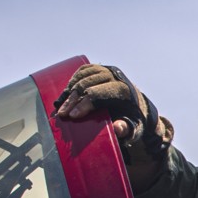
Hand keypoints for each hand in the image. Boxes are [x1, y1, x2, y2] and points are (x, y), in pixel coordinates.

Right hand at [53, 63, 171, 155]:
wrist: (136, 104)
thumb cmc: (133, 118)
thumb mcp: (134, 127)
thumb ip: (126, 129)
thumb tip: (118, 128)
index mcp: (123, 90)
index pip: (98, 95)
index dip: (83, 105)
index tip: (72, 116)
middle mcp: (114, 76)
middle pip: (86, 85)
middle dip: (72, 101)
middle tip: (62, 114)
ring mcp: (106, 70)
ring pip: (81, 77)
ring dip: (69, 92)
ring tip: (60, 106)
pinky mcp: (98, 68)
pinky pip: (81, 72)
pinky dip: (72, 83)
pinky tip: (66, 95)